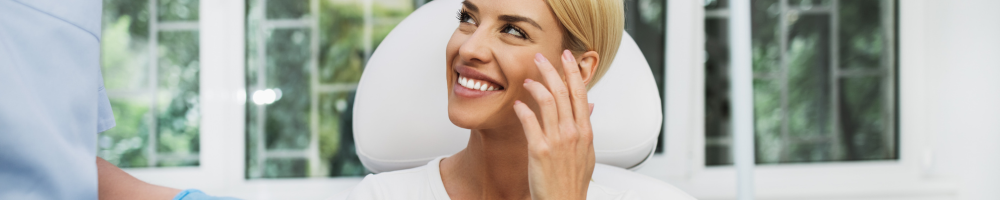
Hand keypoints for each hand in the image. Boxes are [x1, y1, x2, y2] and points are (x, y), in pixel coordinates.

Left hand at [513, 50, 595, 199]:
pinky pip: (530, 122)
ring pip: (547, 102)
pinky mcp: (540, 150)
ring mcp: (557, 141)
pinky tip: (517, 104)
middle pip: (562, 92)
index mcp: (585, 131)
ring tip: (528, 81)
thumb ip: (585, 126)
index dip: (572, 72)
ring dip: (536, 86)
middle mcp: (573, 133)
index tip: (566, 57)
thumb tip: (589, 106)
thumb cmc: (573, 181)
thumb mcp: (587, 152)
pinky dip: (523, 109)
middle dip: (551, 70)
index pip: (580, 93)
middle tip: (540, 58)